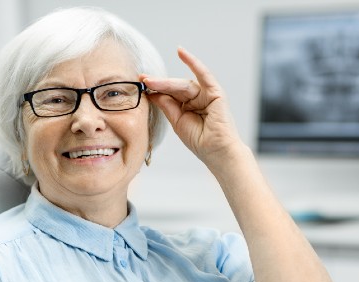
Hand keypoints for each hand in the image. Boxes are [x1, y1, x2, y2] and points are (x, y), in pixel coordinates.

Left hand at [142, 48, 245, 168]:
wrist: (217, 152)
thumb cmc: (200, 141)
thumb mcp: (177, 121)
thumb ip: (167, 105)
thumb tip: (152, 92)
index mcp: (188, 107)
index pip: (169, 94)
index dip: (155, 89)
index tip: (141, 83)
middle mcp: (197, 99)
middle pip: (175, 88)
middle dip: (158, 84)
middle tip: (143, 79)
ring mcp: (206, 95)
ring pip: (184, 84)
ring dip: (167, 82)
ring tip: (151, 80)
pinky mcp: (215, 92)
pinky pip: (203, 74)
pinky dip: (193, 63)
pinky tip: (181, 52)